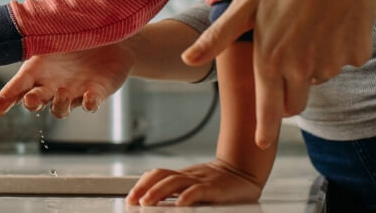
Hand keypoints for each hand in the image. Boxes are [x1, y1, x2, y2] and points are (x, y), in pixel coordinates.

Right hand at [0, 41, 135, 117]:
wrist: (113, 36)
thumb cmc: (78, 31)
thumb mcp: (56, 28)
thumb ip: (41, 29)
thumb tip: (22, 18)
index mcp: (38, 69)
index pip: (18, 86)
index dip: (6, 98)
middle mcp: (52, 85)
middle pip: (35, 102)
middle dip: (31, 103)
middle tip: (30, 100)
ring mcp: (73, 92)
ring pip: (60, 110)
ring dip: (59, 104)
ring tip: (62, 91)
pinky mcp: (95, 93)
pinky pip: (90, 104)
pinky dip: (89, 103)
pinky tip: (89, 99)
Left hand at [125, 159, 263, 206]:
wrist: (245, 171)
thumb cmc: (220, 184)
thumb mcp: (196, 185)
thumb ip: (180, 191)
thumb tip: (158, 202)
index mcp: (184, 176)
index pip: (158, 174)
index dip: (142, 183)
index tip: (130, 197)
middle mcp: (189, 176)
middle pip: (162, 176)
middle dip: (144, 188)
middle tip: (133, 200)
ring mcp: (201, 180)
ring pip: (175, 182)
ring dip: (157, 192)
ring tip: (146, 202)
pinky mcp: (214, 188)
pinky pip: (198, 191)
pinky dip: (187, 197)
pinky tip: (179, 205)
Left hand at [180, 0, 375, 148]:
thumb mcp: (246, 2)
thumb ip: (218, 38)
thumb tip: (187, 60)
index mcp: (272, 59)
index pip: (267, 109)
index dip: (264, 129)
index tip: (261, 143)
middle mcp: (303, 68)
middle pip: (295, 101)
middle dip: (287, 90)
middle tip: (285, 55)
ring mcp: (334, 62)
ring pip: (319, 77)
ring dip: (312, 64)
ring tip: (307, 22)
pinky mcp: (358, 51)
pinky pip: (344, 59)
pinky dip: (338, 47)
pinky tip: (332, 17)